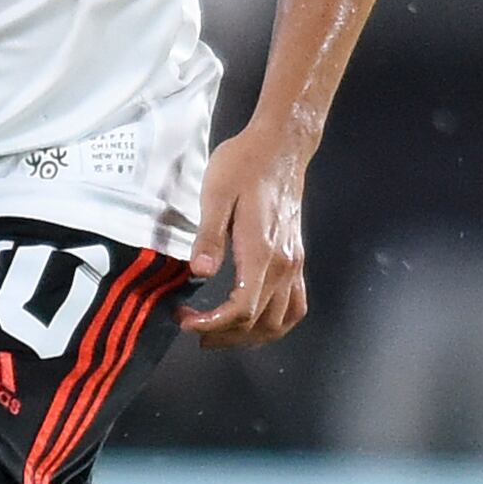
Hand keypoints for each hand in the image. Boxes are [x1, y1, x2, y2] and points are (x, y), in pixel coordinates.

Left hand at [181, 123, 313, 348]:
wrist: (280, 147)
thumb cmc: (244, 165)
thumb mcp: (215, 193)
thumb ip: (208, 235)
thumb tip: (199, 271)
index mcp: (261, 251)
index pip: (241, 309)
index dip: (212, 324)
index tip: (185, 321)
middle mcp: (283, 264)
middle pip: (258, 322)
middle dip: (223, 335)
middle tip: (192, 326)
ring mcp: (294, 264)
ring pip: (279, 322)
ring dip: (249, 337)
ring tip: (218, 332)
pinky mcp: (297, 260)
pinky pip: (295, 306)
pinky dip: (275, 324)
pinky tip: (253, 322)